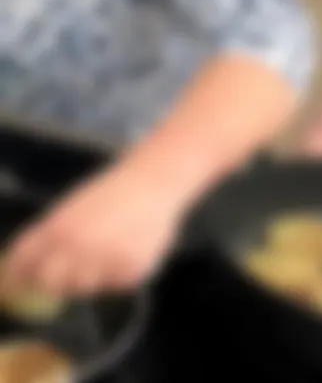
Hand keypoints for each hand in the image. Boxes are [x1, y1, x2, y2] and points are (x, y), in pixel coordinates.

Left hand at [1, 160, 189, 297]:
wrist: (154, 183)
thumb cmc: (109, 194)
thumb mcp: (68, 210)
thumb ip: (46, 238)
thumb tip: (22, 269)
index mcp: (57, 228)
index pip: (23, 265)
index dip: (15, 278)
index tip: (16, 286)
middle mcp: (79, 246)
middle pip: (51, 285)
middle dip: (54, 283)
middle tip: (66, 276)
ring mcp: (106, 259)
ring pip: (84, 289)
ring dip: (90, 278)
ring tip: (106, 253)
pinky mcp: (133, 269)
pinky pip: (116, 285)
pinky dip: (119, 274)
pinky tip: (128, 251)